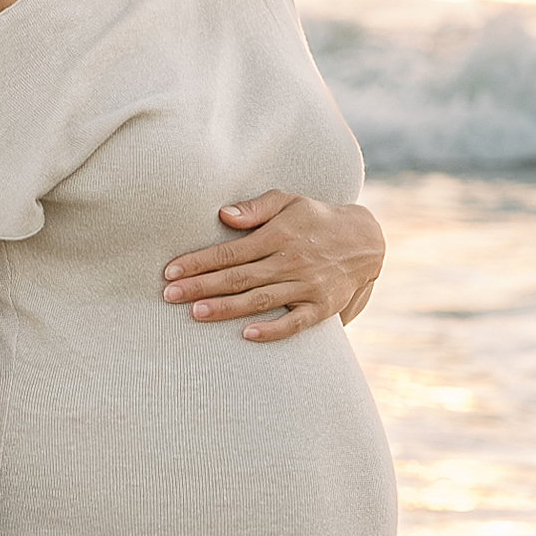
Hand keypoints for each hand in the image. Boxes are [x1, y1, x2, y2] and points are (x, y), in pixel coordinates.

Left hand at [162, 193, 384, 341]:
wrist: (366, 241)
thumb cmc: (316, 219)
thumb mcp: (289, 201)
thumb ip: (256, 207)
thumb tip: (223, 215)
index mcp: (278, 235)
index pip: (230, 251)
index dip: (199, 261)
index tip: (170, 272)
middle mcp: (290, 261)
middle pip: (238, 277)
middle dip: (201, 286)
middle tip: (169, 296)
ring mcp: (306, 286)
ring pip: (259, 300)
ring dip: (226, 308)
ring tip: (196, 313)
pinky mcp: (321, 307)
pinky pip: (295, 322)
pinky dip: (272, 330)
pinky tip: (247, 335)